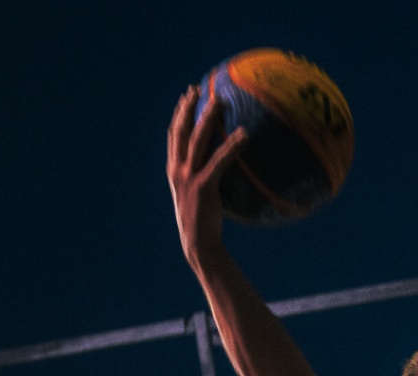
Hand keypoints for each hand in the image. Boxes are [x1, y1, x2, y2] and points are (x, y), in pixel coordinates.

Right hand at [166, 85, 249, 259]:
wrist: (198, 244)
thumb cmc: (204, 223)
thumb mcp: (200, 196)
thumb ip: (206, 178)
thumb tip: (226, 167)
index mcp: (174, 170)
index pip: (174, 136)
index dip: (179, 114)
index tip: (186, 96)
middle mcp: (177, 170)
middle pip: (180, 131)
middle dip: (187, 107)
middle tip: (198, 89)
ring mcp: (188, 177)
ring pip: (197, 140)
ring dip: (207, 118)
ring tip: (219, 101)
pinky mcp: (203, 186)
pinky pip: (219, 161)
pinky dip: (231, 146)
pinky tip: (244, 134)